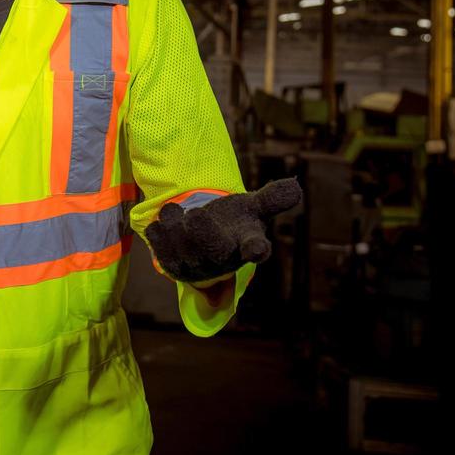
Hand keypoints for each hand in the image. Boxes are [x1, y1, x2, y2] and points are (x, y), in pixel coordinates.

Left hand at [148, 178, 301, 283]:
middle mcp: (223, 261)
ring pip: (183, 250)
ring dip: (175, 227)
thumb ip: (272, 198)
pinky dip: (159, 234)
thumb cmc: (235, 221)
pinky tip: (161, 223)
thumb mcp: (253, 207)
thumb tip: (295, 187)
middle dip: (203, 233)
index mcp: (246, 244)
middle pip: (214, 251)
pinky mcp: (173, 266)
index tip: (257, 248)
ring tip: (175, 211)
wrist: (206, 237)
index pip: (255, 250)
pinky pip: (161, 250)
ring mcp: (197, 266)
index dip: (256, 249)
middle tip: (196, 215)